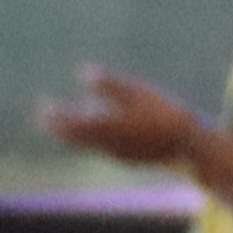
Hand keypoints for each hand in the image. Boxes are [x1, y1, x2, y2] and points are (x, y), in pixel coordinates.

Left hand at [38, 66, 203, 167]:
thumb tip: (83, 72)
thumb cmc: (164, 113)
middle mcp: (107, 145)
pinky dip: (92, 138)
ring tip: (65, 120)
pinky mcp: (128, 159)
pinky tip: (97, 129)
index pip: (71, 123)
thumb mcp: (137, 92)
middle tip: (43, 115)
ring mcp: (117, 154)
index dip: (55, 115)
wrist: (189, 146)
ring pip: (88, 144)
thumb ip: (110, 84)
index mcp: (107, 127)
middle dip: (58, 126)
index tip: (44, 105)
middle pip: (75, 138)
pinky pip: (102, 147)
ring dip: (74, 133)